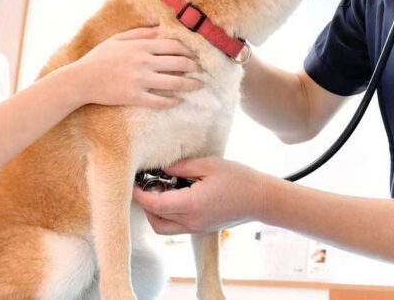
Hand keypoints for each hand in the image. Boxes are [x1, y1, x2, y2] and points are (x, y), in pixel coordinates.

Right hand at [56, 26, 201, 108]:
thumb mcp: (118, 39)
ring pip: (174, 82)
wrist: (80, 80)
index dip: (190, 50)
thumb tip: (160, 28)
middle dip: (195, 66)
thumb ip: (140, 33)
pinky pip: (159, 101)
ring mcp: (139, 80)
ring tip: (199, 85)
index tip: (198, 54)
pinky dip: (173, 101)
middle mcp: (143, 62)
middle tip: (203, 69)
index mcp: (141, 46)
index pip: (174, 45)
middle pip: (179, 63)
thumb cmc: (99, 57)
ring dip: (190, 84)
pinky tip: (180, 101)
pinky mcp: (134, 97)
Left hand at [131, 156, 269, 234]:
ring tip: (159, 190)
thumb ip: (181, 166)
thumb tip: (160, 167)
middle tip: (145, 182)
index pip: (154, 204)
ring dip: (154, 211)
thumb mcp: (209, 164)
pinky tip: (173, 196)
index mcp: (192, 204)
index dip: (139, 193)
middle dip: (144, 202)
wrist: (261, 199)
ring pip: (162, 227)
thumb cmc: (238, 178)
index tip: (132, 180)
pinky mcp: (200, 229)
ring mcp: (196, 228)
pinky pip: (174, 227)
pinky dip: (166, 215)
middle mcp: (191, 221)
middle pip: (154, 219)